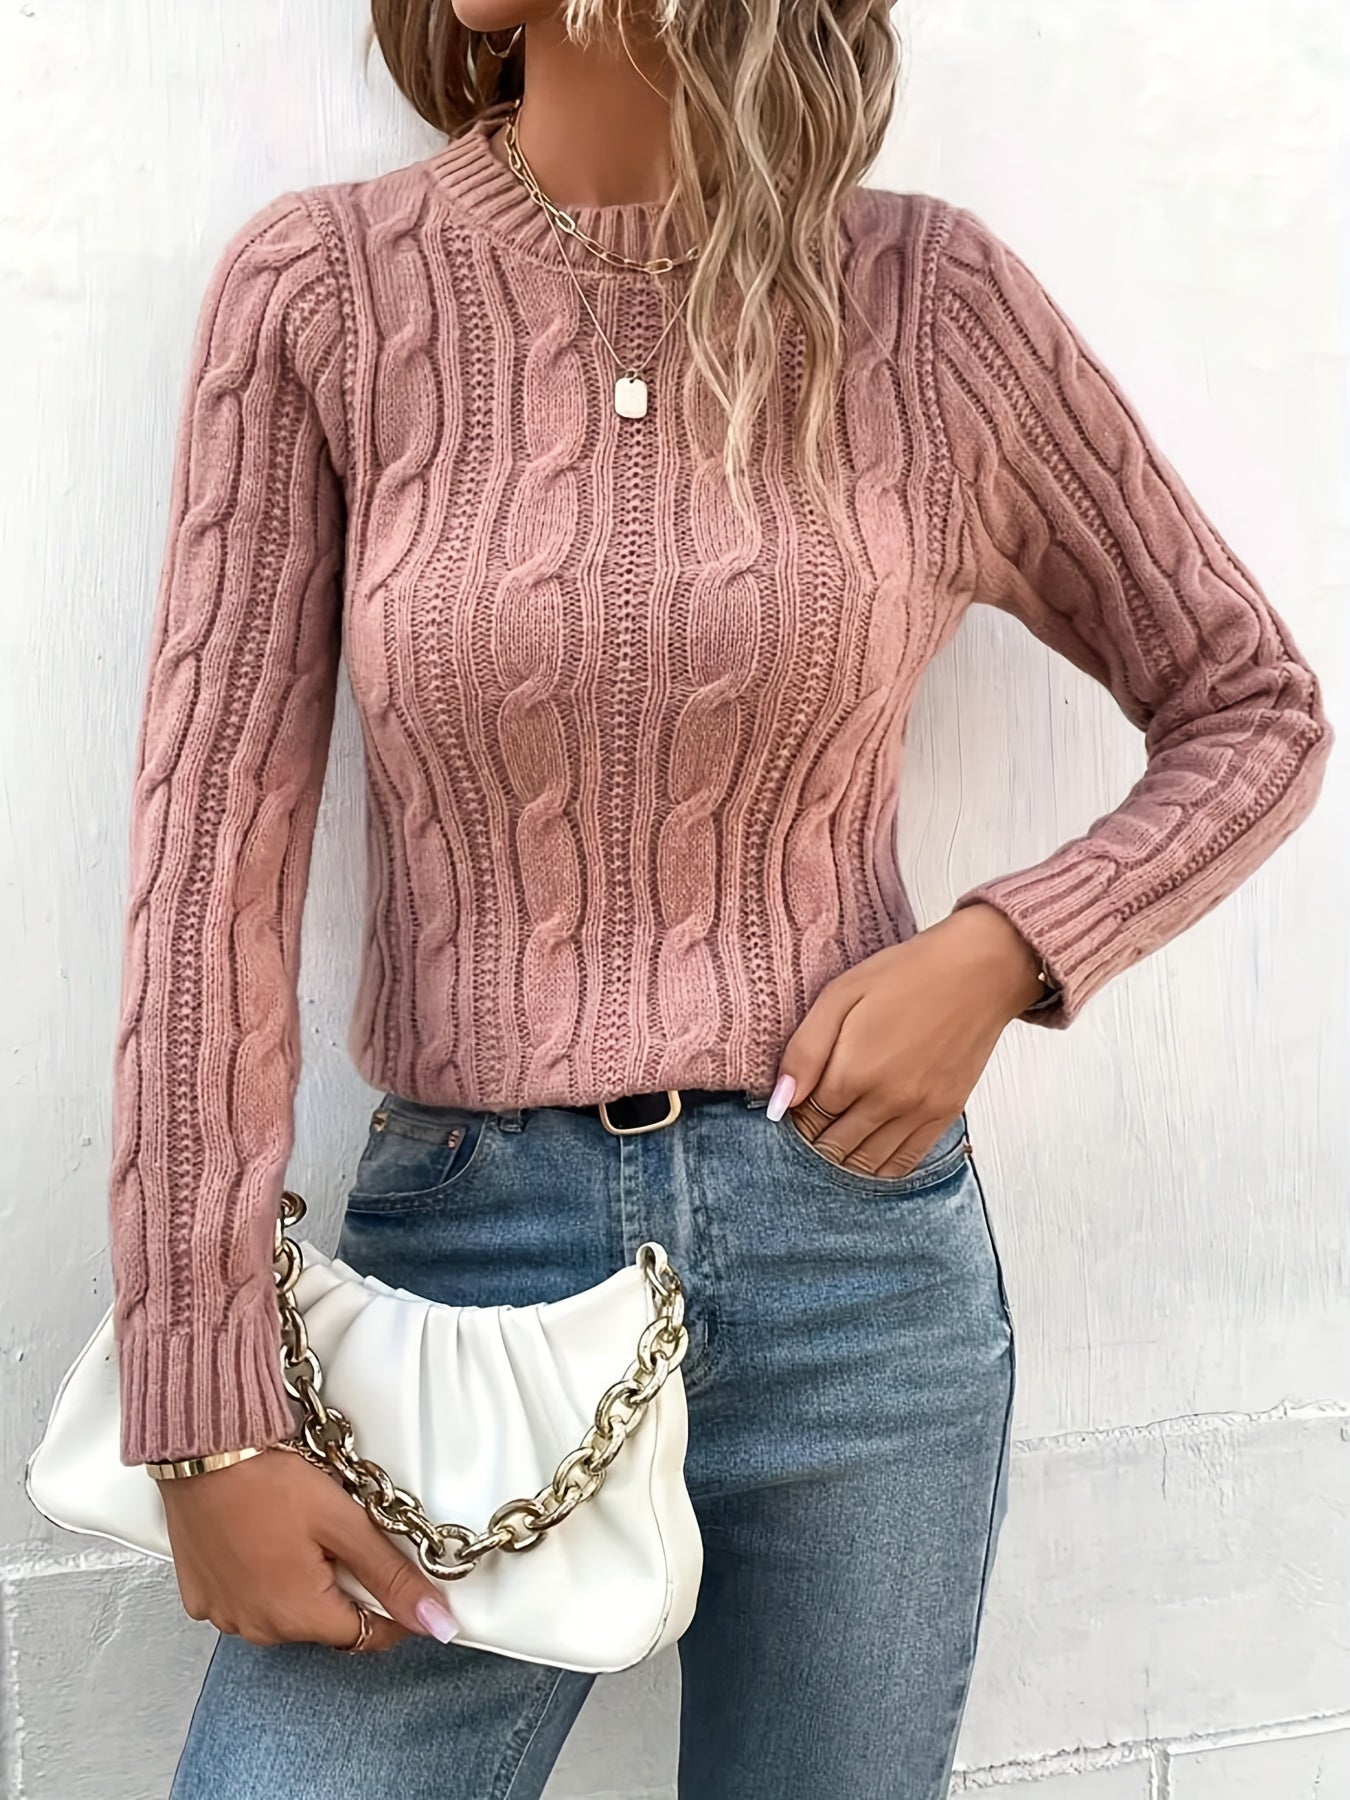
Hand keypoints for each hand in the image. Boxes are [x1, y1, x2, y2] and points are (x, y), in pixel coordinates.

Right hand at [159, 1446, 460, 1651]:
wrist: (203, 1453)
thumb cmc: (267, 1481)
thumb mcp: (345, 1523)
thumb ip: (392, 1577)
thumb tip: (435, 1623)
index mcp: (298, 1617)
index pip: (367, 1636)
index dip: (388, 1605)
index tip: (390, 1572)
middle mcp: (258, 1629)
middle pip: (325, 1622)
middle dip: (341, 1585)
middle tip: (335, 1533)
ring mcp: (225, 1616)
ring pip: (284, 1612)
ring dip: (300, 1583)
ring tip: (296, 1531)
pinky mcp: (201, 1598)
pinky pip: (245, 1600)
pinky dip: (260, 1578)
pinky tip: (262, 1539)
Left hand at [769, 904, 1045, 1176]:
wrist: (979, 971)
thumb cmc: (906, 974)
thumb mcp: (841, 995)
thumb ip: (805, 1051)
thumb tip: (780, 1103)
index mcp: (854, 1071)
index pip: (808, 1117)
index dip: (797, 1111)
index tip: (799, 1098)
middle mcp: (887, 1101)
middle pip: (834, 1145)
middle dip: (816, 1138)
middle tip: (813, 1120)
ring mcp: (919, 1112)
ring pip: (867, 1162)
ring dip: (844, 1156)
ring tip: (837, 1135)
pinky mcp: (945, 1114)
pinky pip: (905, 1162)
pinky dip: (881, 1167)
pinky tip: (868, 1152)